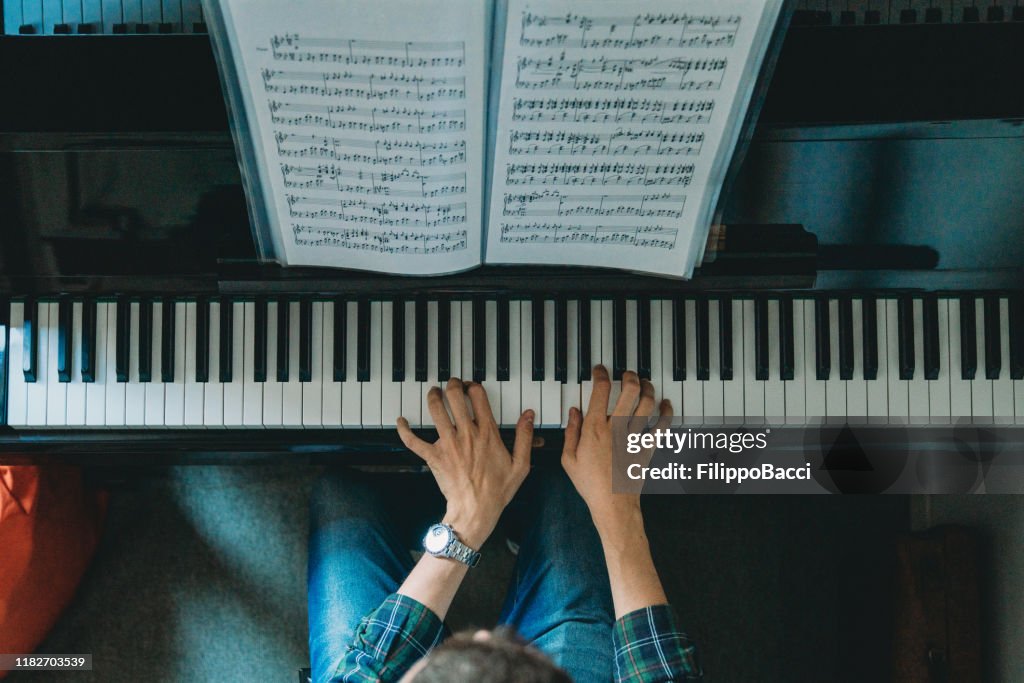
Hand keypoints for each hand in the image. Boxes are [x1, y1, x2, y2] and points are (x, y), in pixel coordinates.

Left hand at [397, 378, 533, 548]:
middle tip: (452, 384)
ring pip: (436, 411)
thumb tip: (528, 416)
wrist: (475, 511)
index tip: (472, 386)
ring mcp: (448, 444)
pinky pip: (414, 440)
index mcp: (487, 433)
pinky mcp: (434, 457)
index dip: (474, 386)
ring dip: (433, 397)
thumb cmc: (497, 491)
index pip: (478, 397)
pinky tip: (401, 421)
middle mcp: (466, 434)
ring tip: (434, 392)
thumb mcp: (521, 465)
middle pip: (455, 397)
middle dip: (452, 385)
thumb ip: (524, 437)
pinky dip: (404, 430)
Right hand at [561, 365, 670, 539]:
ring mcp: (635, 438)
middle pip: (629, 391)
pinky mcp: (648, 448)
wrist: (613, 505)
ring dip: (648, 388)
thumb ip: (571, 432)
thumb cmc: (590, 484)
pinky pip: (662, 426)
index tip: (600, 370)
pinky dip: (667, 412)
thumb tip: (574, 411)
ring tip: (644, 383)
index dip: (601, 375)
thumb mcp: (569, 458)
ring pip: (647, 403)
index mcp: (594, 429)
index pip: (600, 391)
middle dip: (629, 376)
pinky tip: (666, 403)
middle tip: (626, 373)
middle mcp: (616, 429)